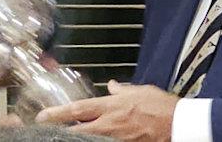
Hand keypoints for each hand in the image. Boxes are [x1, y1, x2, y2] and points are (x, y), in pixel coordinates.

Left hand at [35, 80, 179, 141]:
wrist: (178, 124)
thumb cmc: (162, 106)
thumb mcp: (141, 91)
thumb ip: (123, 90)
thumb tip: (113, 86)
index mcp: (112, 106)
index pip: (78, 109)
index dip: (58, 113)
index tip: (43, 115)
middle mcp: (109, 123)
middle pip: (77, 129)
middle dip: (59, 130)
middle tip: (44, 131)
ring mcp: (115, 139)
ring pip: (88, 140)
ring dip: (77, 137)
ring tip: (63, 136)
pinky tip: (91, 141)